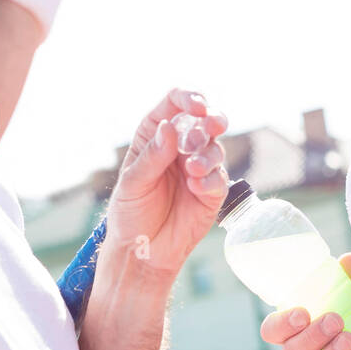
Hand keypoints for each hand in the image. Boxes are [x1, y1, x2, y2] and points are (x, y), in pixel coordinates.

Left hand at [102, 88, 229, 282]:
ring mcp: (199, 167)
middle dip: (212, 119)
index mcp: (156, 135)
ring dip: (207, 154)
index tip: (197, 107)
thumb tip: (170, 127)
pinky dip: (210, 179)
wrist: (142, 251)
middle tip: (211, 127)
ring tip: (192, 171)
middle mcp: (180, 146)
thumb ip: (152, 156)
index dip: (189, 98)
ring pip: (215, 147)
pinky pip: (220, 176)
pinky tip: (196, 188)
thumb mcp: (132, 183)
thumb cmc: (130, 213)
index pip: (175, 103)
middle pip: (204, 120)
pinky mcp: (212, 190)